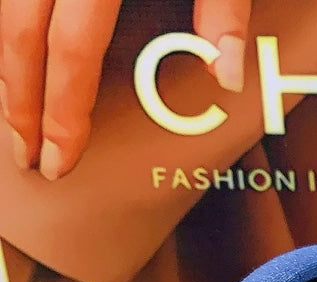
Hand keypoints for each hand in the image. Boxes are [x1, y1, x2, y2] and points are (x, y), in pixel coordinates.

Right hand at [0, 0, 251, 180]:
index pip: (71, 51)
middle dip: (18, 101)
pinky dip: (13, 28)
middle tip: (25, 158)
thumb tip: (228, 76)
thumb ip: (223, 10)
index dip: (62, 113)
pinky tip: (21, 60)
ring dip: (7, 65)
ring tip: (17, 117)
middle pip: (18, 32)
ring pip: (4, 7)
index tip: (58, 165)